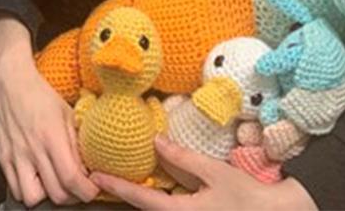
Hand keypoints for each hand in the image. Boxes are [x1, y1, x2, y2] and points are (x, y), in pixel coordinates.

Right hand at [0, 14, 98, 205]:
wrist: (10, 83)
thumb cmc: (40, 95)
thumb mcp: (68, 115)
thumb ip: (77, 143)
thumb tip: (88, 169)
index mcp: (51, 136)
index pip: (71, 178)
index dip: (87, 190)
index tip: (92, 187)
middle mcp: (32, 149)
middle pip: (56, 193)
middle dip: (72, 195)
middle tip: (77, 186)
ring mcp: (16, 156)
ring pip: (32, 198)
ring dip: (47, 196)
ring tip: (54, 184)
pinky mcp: (3, 158)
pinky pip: (14, 189)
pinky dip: (27, 191)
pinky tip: (37, 179)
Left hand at [91, 135, 316, 209]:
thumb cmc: (248, 197)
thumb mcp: (214, 173)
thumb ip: (183, 159)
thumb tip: (156, 140)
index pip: (142, 199)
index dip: (117, 187)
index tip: (96, 178)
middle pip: (144, 210)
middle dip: (123, 195)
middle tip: (101, 178)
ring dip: (139, 198)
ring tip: (119, 181)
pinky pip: (169, 210)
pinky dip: (156, 201)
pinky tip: (152, 189)